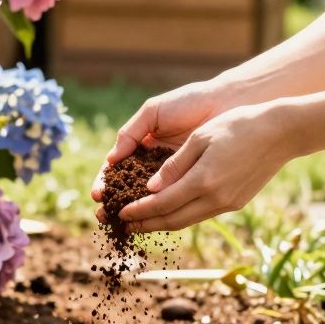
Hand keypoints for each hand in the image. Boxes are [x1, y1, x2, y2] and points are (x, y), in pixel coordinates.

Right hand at [91, 81, 236, 204]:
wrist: (226, 102)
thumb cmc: (188, 102)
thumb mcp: (153, 113)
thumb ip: (131, 133)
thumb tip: (110, 160)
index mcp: (143, 146)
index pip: (118, 169)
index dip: (107, 182)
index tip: (98, 194)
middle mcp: (156, 163)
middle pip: (129, 188)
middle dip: (115, 203)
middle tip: (103, 216)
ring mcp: (174, 174)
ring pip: (150, 197)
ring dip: (135, 210)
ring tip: (121, 221)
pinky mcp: (193, 181)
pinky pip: (174, 197)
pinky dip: (161, 207)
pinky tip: (149, 216)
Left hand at [115, 102, 297, 231]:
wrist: (281, 133)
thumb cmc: (238, 126)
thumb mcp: (200, 138)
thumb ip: (174, 165)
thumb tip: (151, 188)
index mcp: (203, 180)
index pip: (162, 203)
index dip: (139, 210)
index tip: (121, 213)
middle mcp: (215, 198)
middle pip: (173, 220)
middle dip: (147, 224)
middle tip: (125, 226)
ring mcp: (228, 203)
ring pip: (188, 220)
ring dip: (164, 223)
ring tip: (144, 223)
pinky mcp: (236, 202)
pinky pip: (202, 214)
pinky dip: (182, 216)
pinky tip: (171, 212)